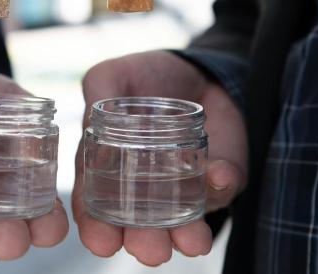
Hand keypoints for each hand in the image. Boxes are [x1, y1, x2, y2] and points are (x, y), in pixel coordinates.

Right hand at [73, 50, 247, 265]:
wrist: (195, 68)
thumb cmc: (144, 75)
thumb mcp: (110, 75)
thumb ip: (96, 95)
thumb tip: (97, 123)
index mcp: (107, 169)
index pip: (95, 206)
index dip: (95, 227)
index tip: (101, 241)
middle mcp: (142, 189)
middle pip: (138, 227)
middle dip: (144, 242)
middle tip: (150, 249)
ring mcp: (181, 187)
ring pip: (181, 224)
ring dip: (185, 236)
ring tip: (191, 242)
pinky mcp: (218, 177)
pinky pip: (221, 189)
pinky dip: (220, 187)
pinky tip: (218, 176)